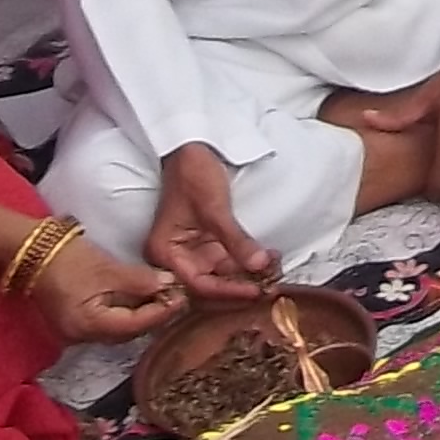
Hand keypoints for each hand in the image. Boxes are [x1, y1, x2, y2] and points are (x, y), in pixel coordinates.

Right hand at [27, 232, 185, 346]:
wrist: (30, 251)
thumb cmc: (67, 258)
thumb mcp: (107, 268)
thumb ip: (139, 281)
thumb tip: (169, 285)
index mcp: (88, 326)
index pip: (134, 326)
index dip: (160, 313)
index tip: (181, 298)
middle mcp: (81, 337)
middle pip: (127, 332)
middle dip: (153, 315)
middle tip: (176, 297)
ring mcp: (76, 333)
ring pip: (118, 329)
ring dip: (140, 314)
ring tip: (162, 296)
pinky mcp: (74, 322)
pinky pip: (106, 323)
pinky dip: (125, 312)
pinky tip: (139, 299)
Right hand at [146, 147, 283, 303]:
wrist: (193, 147)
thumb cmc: (193, 173)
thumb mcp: (215, 208)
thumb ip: (236, 241)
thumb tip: (259, 266)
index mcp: (164, 254)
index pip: (197, 285)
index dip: (227, 292)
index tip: (255, 291)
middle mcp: (175, 260)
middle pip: (209, 287)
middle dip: (241, 288)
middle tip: (271, 287)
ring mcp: (192, 253)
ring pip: (223, 277)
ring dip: (249, 276)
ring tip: (275, 270)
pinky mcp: (207, 246)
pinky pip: (229, 262)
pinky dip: (248, 263)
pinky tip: (269, 259)